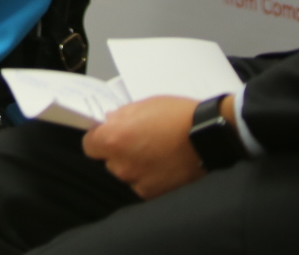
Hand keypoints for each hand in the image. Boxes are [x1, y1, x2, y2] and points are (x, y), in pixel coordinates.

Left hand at [81, 95, 205, 198]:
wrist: (209, 138)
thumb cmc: (178, 116)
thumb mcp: (145, 105)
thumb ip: (121, 116)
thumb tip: (110, 122)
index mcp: (114, 139)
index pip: (89, 145)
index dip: (98, 138)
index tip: (110, 134)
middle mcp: (121, 164)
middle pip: (109, 160)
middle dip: (119, 152)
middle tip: (140, 141)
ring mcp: (137, 182)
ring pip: (127, 174)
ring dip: (135, 166)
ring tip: (157, 153)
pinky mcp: (154, 194)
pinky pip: (143, 184)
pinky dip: (150, 177)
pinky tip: (165, 165)